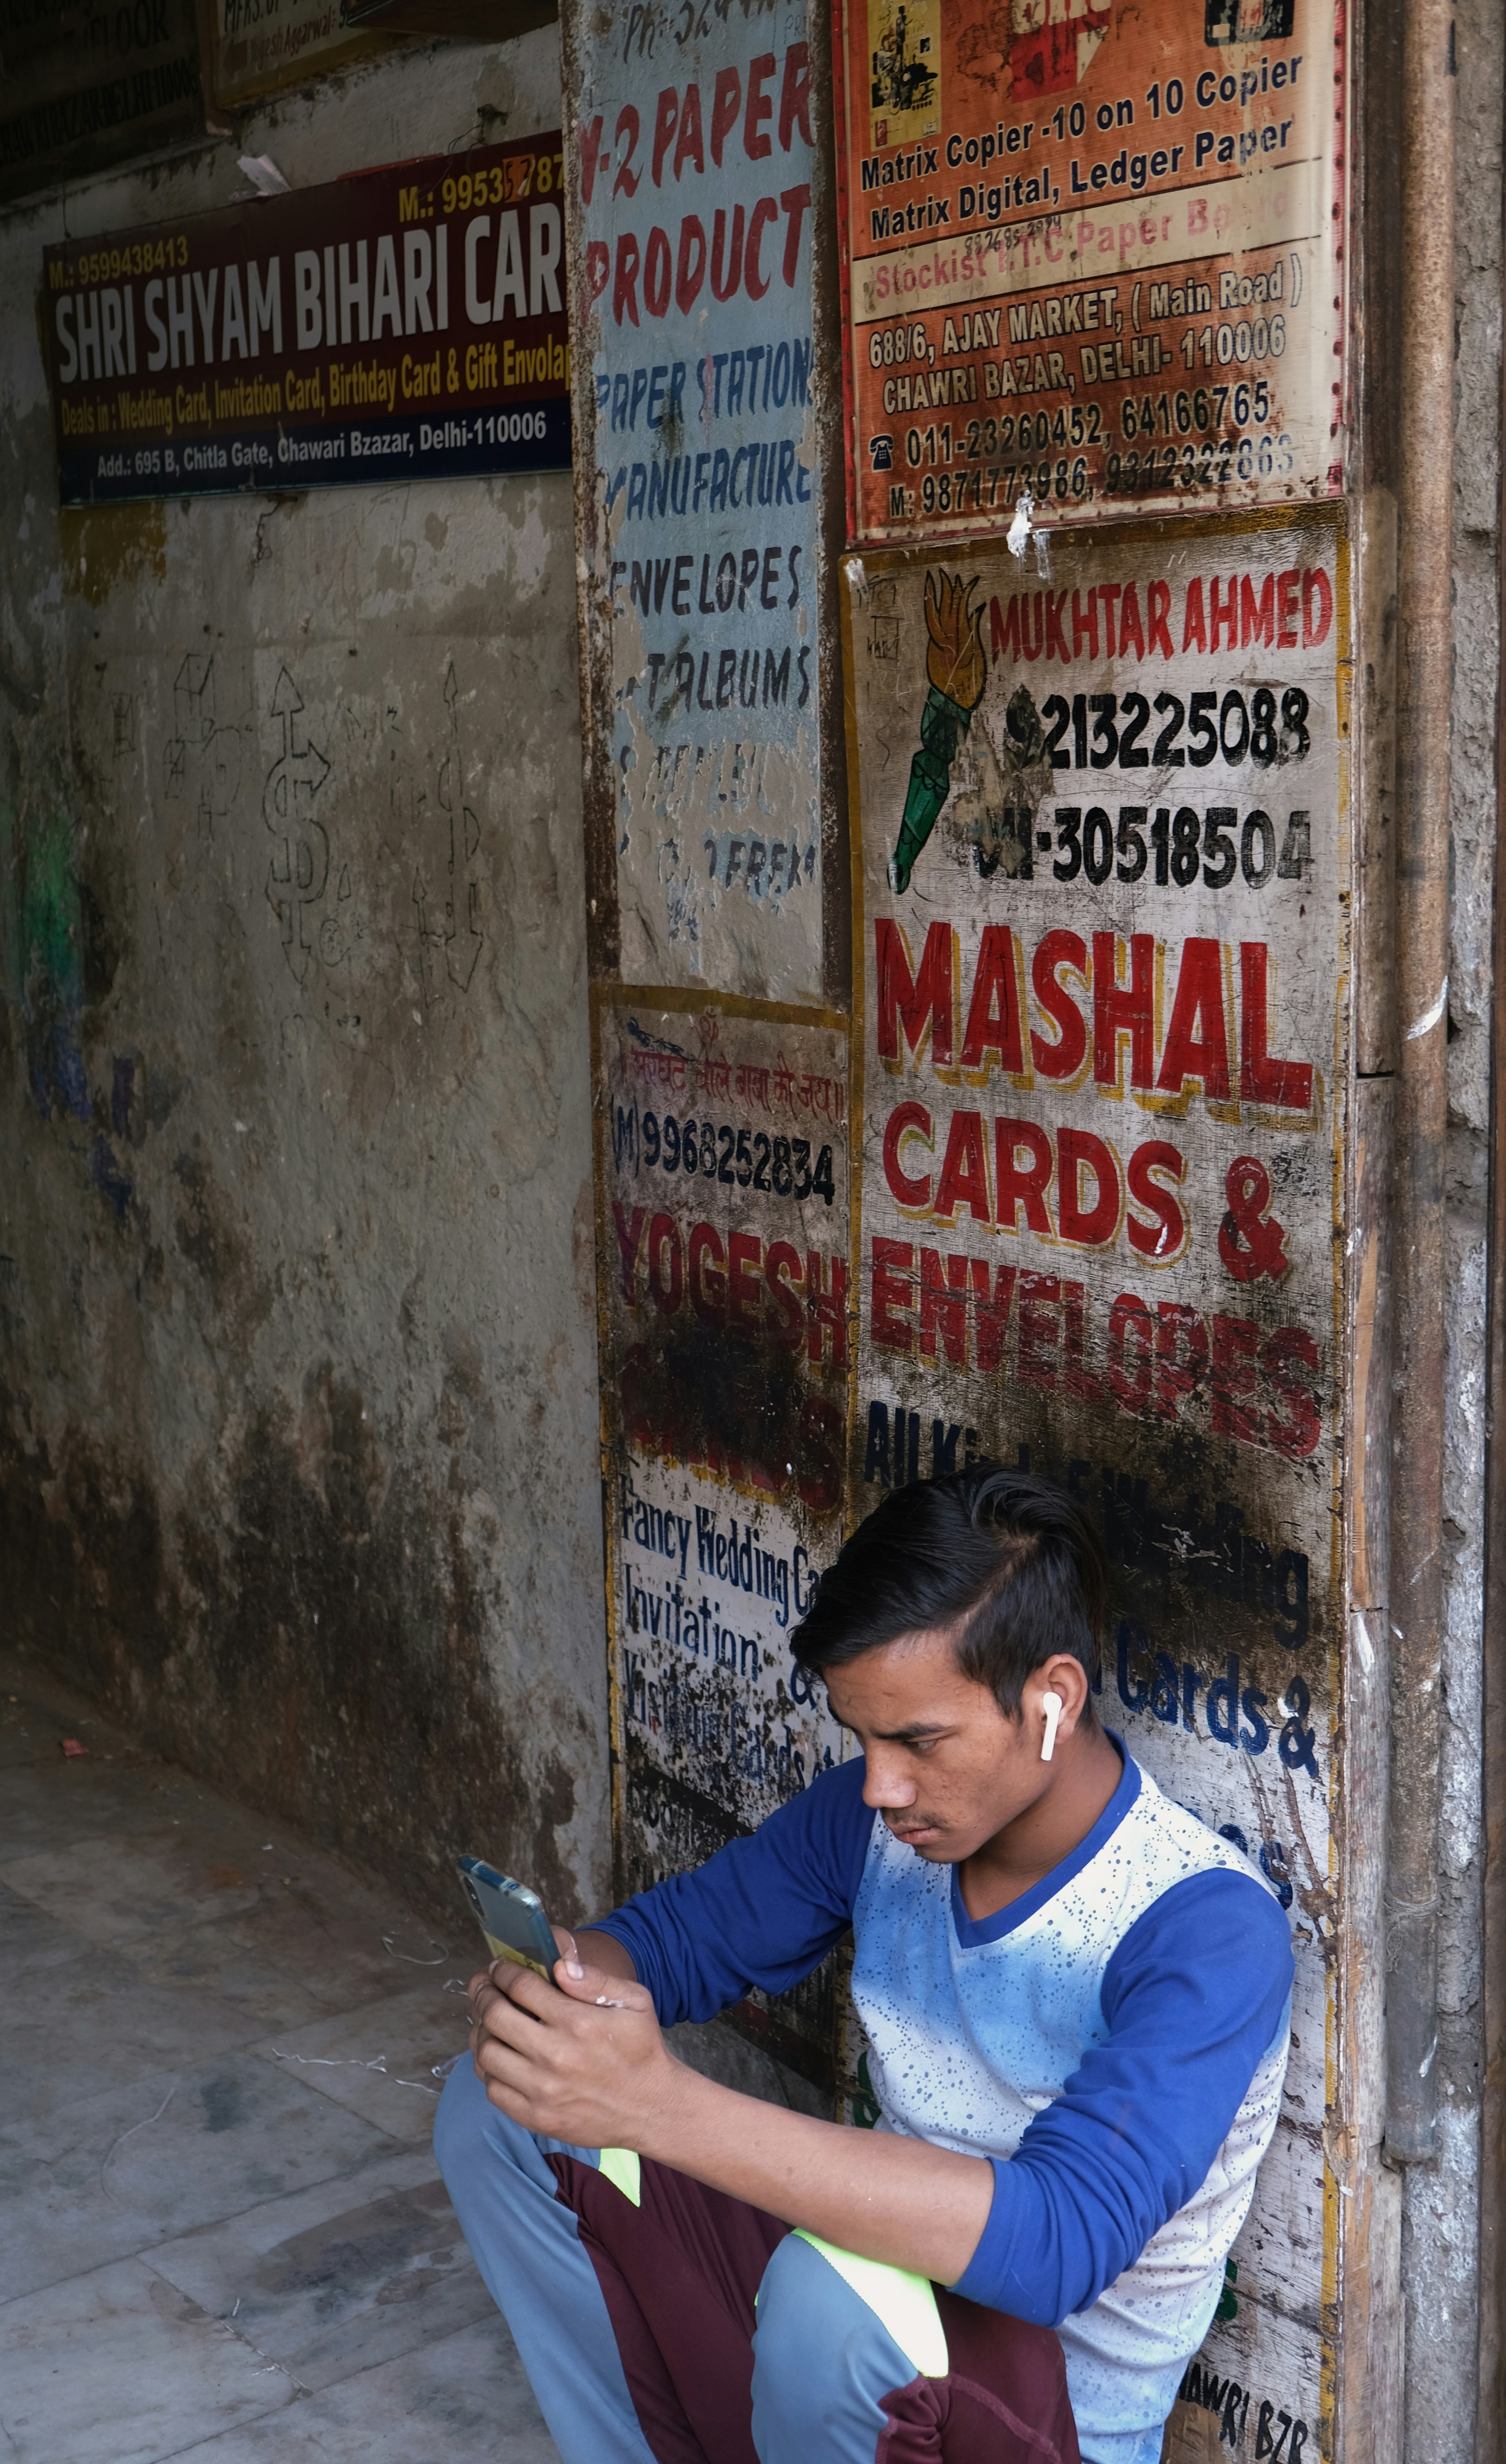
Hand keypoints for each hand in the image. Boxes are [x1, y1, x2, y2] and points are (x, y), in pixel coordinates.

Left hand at [466, 1929, 681, 2151]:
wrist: (650, 2108)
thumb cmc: (641, 2049)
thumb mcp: (634, 2002)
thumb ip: (596, 1980)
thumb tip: (560, 1965)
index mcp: (577, 2022)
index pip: (521, 1987)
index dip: (504, 1972)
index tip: (499, 1968)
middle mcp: (555, 2056)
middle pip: (496, 2016)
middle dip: (484, 1994)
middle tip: (485, 1987)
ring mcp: (542, 2090)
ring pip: (487, 2053)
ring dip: (481, 2032)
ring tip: (487, 2021)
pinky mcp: (536, 2117)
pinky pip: (493, 2089)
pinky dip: (489, 2070)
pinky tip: (499, 2056)